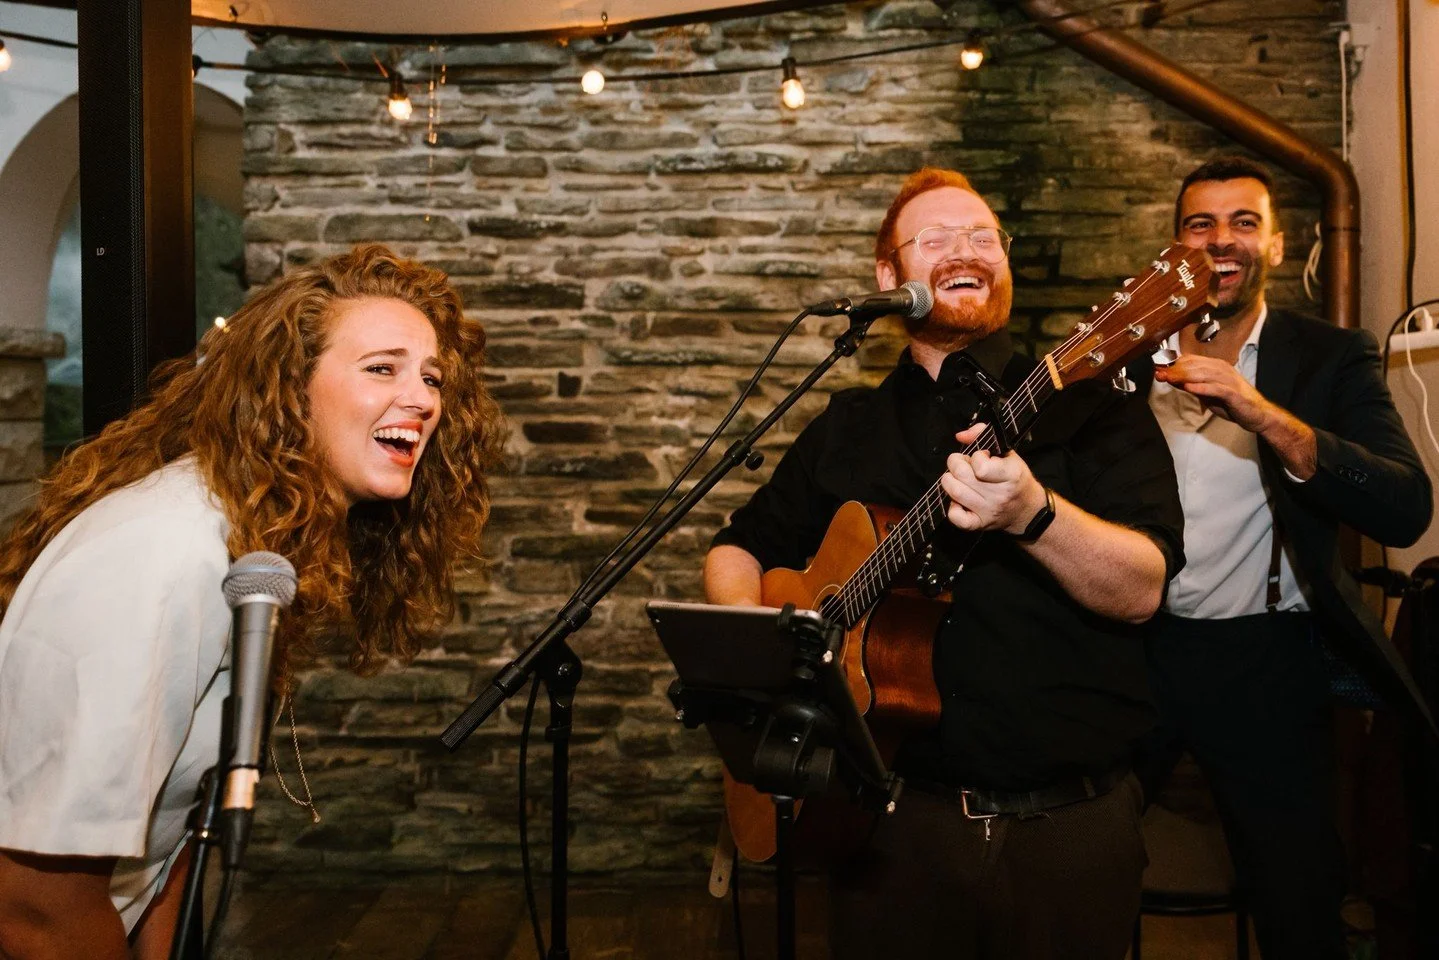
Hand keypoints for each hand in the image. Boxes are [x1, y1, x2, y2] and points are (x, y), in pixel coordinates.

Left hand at [940, 423, 1048, 534]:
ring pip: (955, 492)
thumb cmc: (1016, 479)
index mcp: (1011, 475)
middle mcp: (999, 495)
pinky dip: (952, 506)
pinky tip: (959, 500)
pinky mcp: (980, 524)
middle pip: (961, 475)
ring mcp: (989, 511)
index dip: (974, 457)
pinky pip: (956, 517)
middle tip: (961, 463)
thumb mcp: (1008, 453)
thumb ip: (983, 435)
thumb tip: (961, 435)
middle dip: (955, 463)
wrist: (1027, 509)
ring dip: (950, 481)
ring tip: (957, 478)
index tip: (980, 457)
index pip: (980, 465)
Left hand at [1153, 355, 1274, 432]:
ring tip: (1169, 378)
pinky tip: (1189, 387)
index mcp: (1216, 366)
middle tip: (1159, 373)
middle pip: (1195, 365)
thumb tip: (1170, 378)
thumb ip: (1190, 385)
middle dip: (1175, 369)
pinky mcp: (1234, 393)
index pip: (1191, 360)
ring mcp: (1229, 380)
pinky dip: (1202, 387)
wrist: (1255, 414)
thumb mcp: (1206, 393)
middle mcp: (1222, 370)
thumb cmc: (1230, 403)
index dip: (1173, 363)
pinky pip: (1217, 388)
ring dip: (1184, 376)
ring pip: (1204, 374)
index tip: (1157, 367)